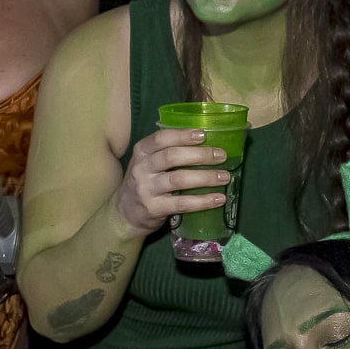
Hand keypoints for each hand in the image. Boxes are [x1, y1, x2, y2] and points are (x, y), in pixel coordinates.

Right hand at [113, 127, 233, 237]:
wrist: (125, 214)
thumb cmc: (145, 182)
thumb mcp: (148, 162)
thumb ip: (168, 152)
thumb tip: (206, 141)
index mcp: (142, 152)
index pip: (161, 138)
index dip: (183, 135)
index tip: (204, 134)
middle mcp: (141, 168)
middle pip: (172, 157)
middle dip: (200, 155)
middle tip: (221, 156)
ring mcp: (146, 189)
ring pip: (178, 180)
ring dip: (205, 177)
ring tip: (224, 177)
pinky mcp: (154, 208)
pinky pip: (181, 203)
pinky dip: (202, 201)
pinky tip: (218, 199)